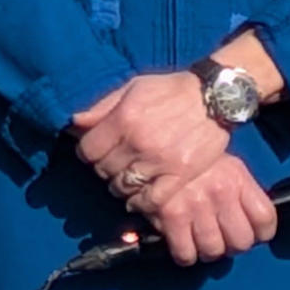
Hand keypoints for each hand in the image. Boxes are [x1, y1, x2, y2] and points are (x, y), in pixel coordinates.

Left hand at [68, 70, 229, 218]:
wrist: (214, 97)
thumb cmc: (171, 89)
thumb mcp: (134, 87)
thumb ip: (103, 107)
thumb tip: (74, 123)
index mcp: (124, 118)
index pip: (87, 150)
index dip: (88, 152)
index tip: (96, 152)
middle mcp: (138, 141)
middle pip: (103, 170)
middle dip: (105, 168)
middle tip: (115, 164)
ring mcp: (159, 161)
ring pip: (123, 187)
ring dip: (121, 185)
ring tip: (128, 178)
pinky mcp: (180, 175)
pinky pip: (151, 200)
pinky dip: (141, 202)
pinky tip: (139, 197)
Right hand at [139, 151, 279, 266]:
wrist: (155, 138)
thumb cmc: (189, 154)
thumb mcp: (224, 162)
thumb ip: (240, 189)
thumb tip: (248, 216)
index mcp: (237, 179)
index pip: (265, 220)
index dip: (260, 233)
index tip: (252, 232)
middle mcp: (221, 194)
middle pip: (241, 242)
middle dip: (233, 245)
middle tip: (223, 237)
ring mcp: (196, 207)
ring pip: (213, 251)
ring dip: (208, 251)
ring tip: (201, 241)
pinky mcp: (171, 217)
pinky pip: (185, 253)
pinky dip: (185, 255)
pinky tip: (183, 244)